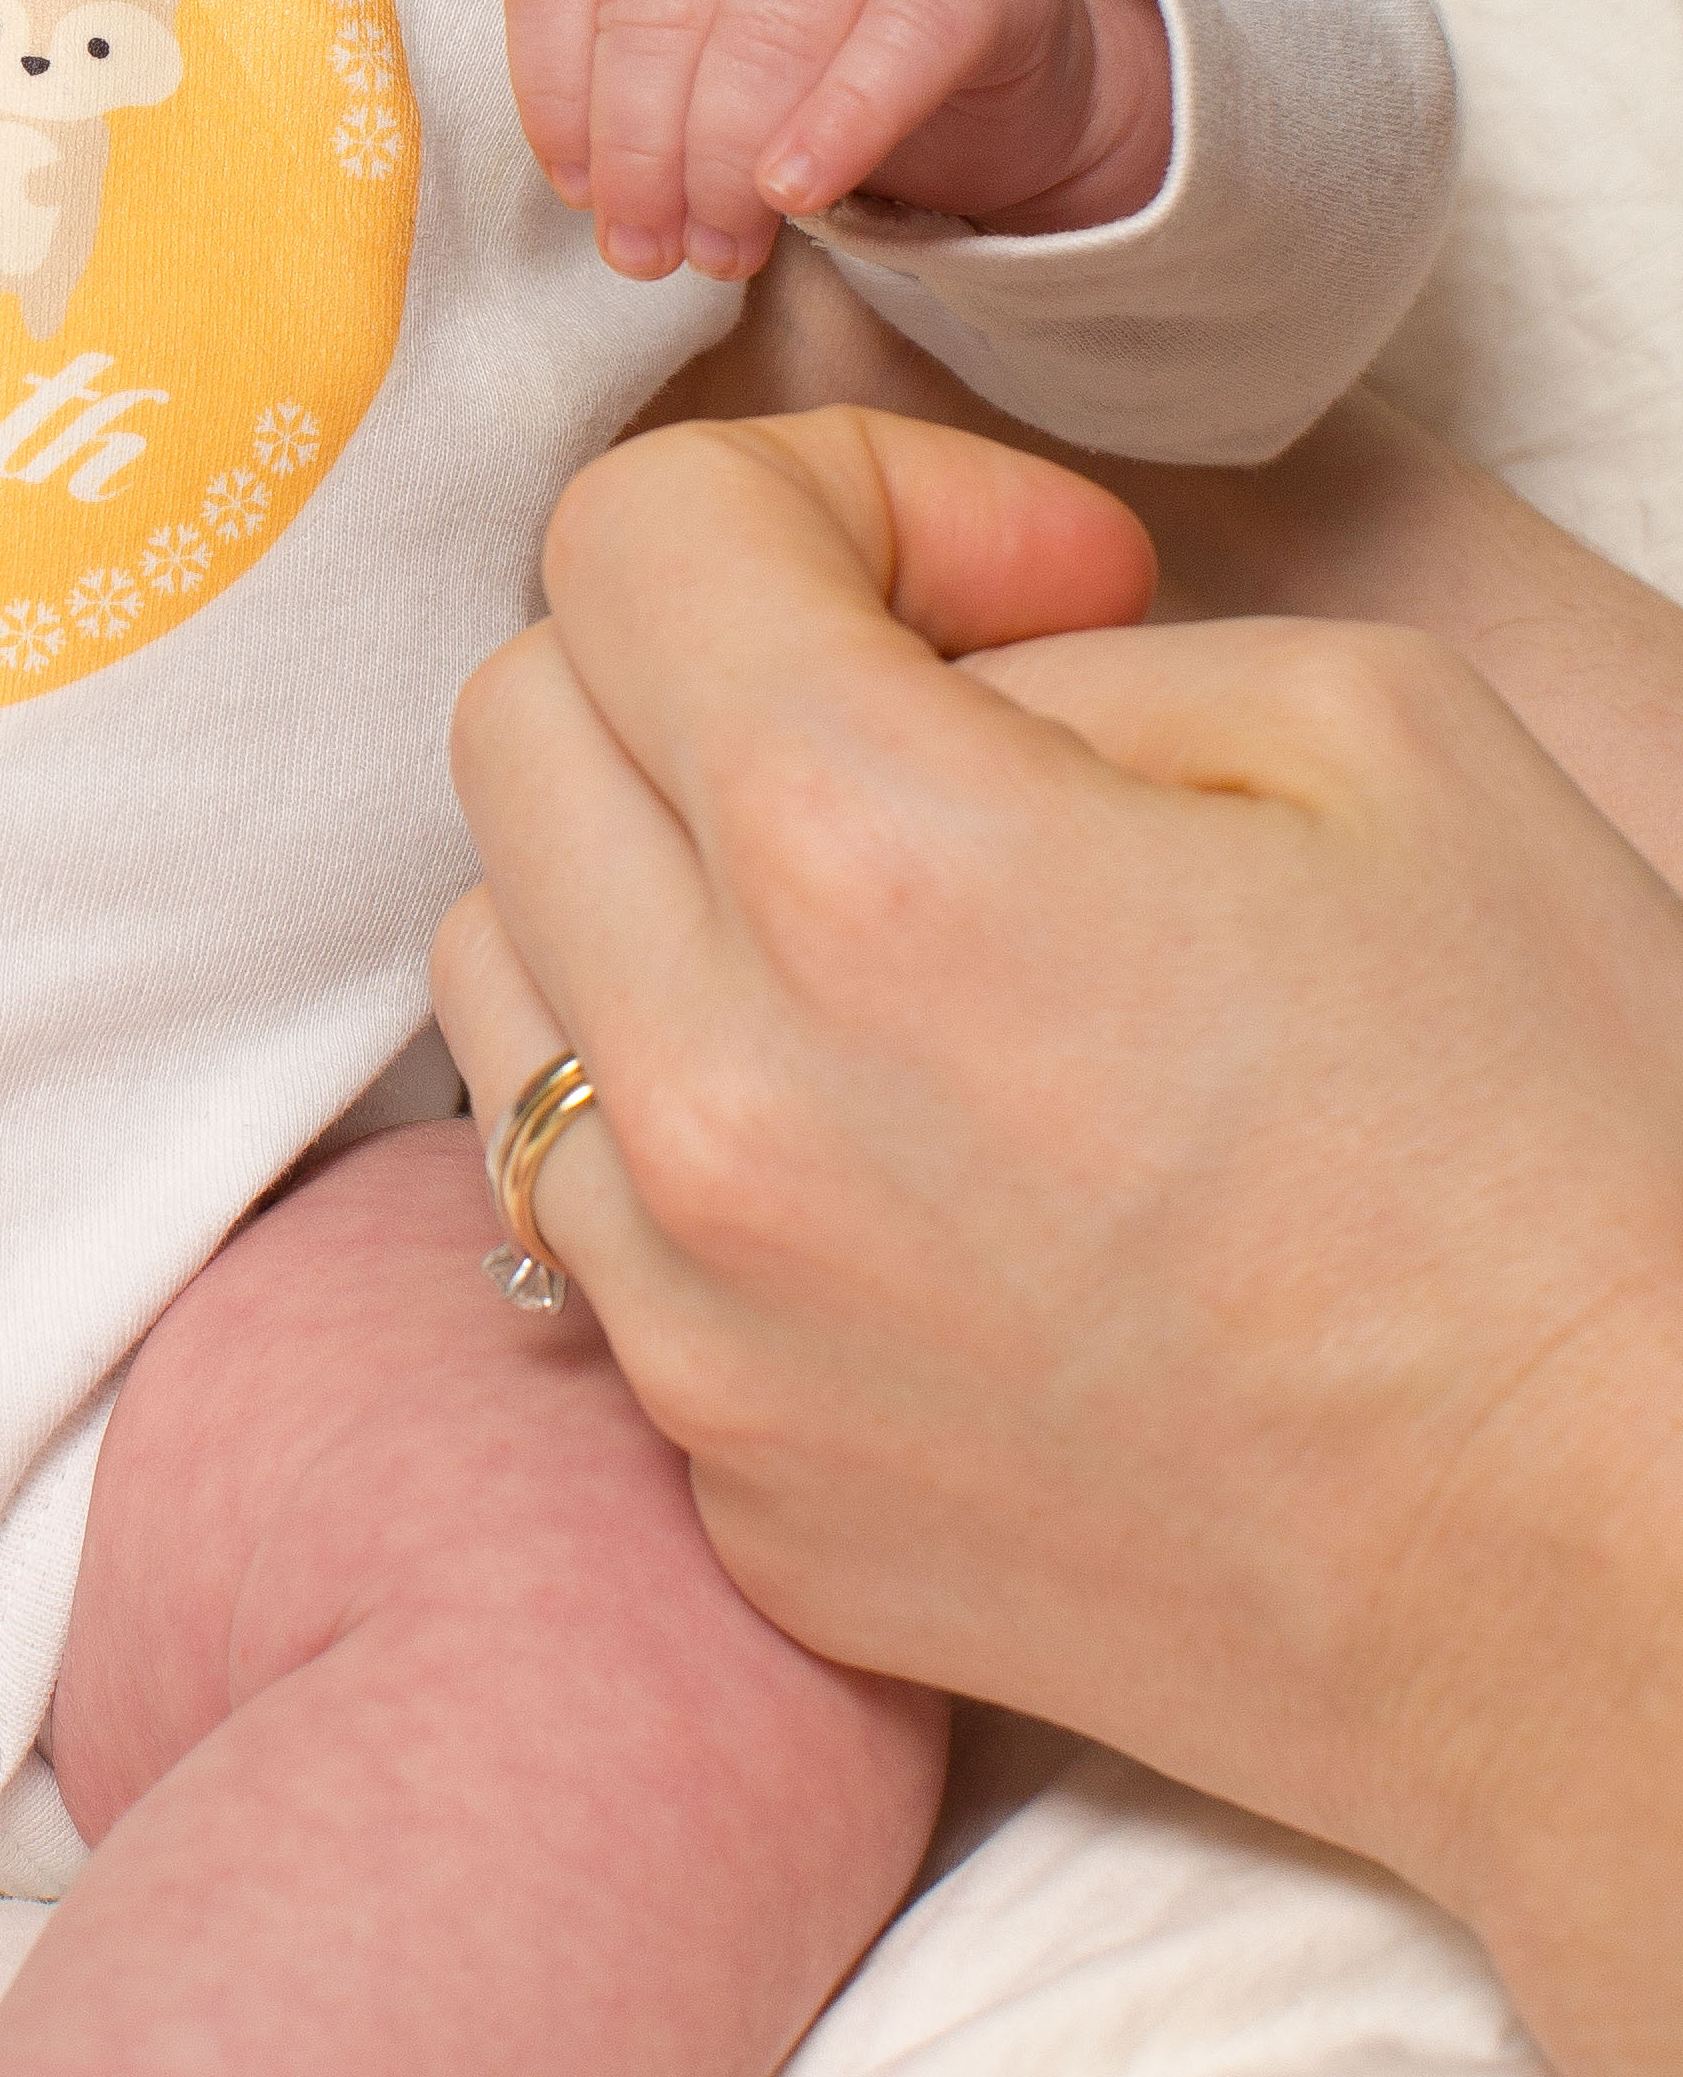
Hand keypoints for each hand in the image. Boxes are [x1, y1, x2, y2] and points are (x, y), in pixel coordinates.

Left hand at [431, 402, 1682, 2076]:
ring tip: (889, 937)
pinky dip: (702, 1131)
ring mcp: (694, 1319)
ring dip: (652, 891)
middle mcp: (717, 1096)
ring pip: (506, 974)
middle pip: (517, 729)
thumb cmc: (1561, 1156)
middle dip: (708, 664)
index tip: (1014, 581)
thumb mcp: (1377, 736)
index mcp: (866, 860)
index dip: (830, 490)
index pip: (629, 538)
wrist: (1622, 1587)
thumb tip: (921, 673)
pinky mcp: (725, 1481)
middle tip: (941, 721)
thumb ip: (1070, 655)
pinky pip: (598, 1217)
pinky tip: (917, 1154)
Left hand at [502, 0, 1171, 279]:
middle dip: (638, 149)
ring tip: (720, 250)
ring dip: (722, 158)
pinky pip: (900, 38)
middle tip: (647, 252)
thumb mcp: (704, 56)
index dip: (553, 88)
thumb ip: (639, 97)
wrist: (1004, 55)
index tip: (579, 192)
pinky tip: (797, 194)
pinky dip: (839, 123)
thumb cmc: (819, 59)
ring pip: (770, 19)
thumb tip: (597, 198)